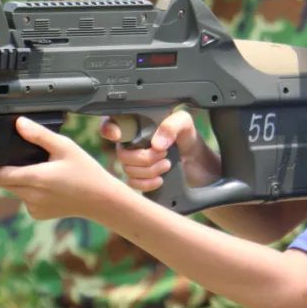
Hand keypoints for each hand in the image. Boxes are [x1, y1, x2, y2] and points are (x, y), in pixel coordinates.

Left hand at [0, 116, 124, 219]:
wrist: (101, 200)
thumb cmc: (86, 172)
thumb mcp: (65, 146)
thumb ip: (39, 135)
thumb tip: (19, 123)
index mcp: (35, 178)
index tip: (1, 155)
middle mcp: (31, 196)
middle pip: (4, 183)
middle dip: (9, 171)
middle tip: (28, 161)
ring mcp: (34, 208)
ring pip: (15, 191)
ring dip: (20, 182)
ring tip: (42, 172)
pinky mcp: (38, 215)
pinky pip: (25, 201)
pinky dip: (30, 193)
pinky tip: (49, 187)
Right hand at [100, 111, 220, 191]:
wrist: (197, 161)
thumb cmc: (187, 137)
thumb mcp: (184, 123)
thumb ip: (171, 126)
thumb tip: (156, 144)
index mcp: (137, 124)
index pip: (111, 123)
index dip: (109, 128)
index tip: (118, 135)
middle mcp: (131, 143)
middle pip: (121, 154)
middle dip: (144, 157)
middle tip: (163, 154)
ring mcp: (133, 162)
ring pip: (127, 170)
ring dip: (149, 170)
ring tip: (167, 165)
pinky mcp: (138, 178)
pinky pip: (132, 184)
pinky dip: (147, 184)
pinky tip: (160, 179)